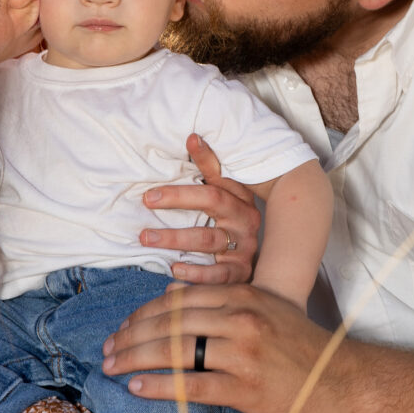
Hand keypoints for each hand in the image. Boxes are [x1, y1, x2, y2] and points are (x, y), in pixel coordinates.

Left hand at [101, 282, 346, 412]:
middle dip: (131, 336)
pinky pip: (191, 385)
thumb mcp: (266, 308)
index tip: (123, 328)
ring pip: (174, 350)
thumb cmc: (301, 346)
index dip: (143, 314)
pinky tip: (137, 387)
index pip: (178, 300)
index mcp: (242, 295)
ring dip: (135, 358)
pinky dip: (159, 386)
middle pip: (169, 323)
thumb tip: (172, 297)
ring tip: (112, 368)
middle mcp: (240, 318)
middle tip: (108, 350)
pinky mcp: (245, 387)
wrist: (343, 381)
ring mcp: (242, 352)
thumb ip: (223, 301)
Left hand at [140, 133, 260, 283]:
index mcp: (239, 196)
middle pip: (212, 200)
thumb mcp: (221, 202)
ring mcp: (244, 245)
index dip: (206, 157)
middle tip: (147, 199)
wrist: (266, 267)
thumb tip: (191, 138)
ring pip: (207, 238)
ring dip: (174, 238)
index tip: (190, 139)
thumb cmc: (229, 228)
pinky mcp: (240, 271)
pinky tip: (174, 268)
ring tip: (147, 237)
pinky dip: (195, 273)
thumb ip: (206, 178)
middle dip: (177, 198)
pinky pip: (217, 274)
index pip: (220, 173)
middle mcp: (245, 217)